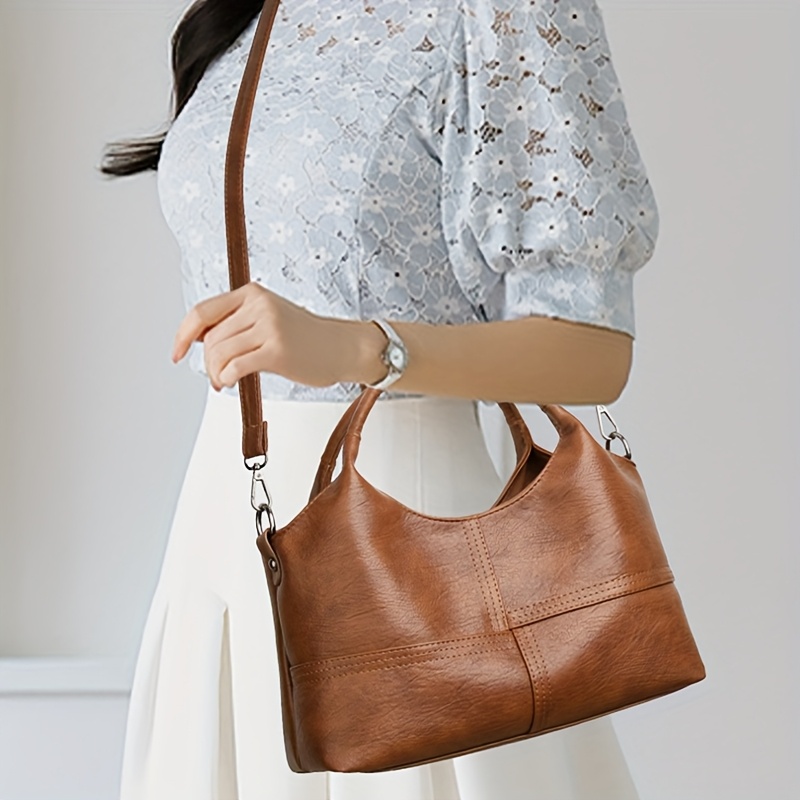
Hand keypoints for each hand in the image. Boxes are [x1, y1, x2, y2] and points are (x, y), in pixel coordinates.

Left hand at [171, 282, 355, 390]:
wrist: (342, 347)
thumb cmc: (307, 338)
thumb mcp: (269, 317)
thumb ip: (237, 322)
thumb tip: (200, 340)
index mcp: (252, 293)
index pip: (203, 312)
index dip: (183, 335)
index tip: (177, 352)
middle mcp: (259, 305)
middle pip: (211, 338)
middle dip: (207, 363)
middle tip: (216, 378)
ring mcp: (269, 326)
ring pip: (220, 353)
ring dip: (216, 374)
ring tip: (225, 382)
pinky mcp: (277, 350)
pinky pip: (235, 367)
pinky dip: (226, 378)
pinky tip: (232, 382)